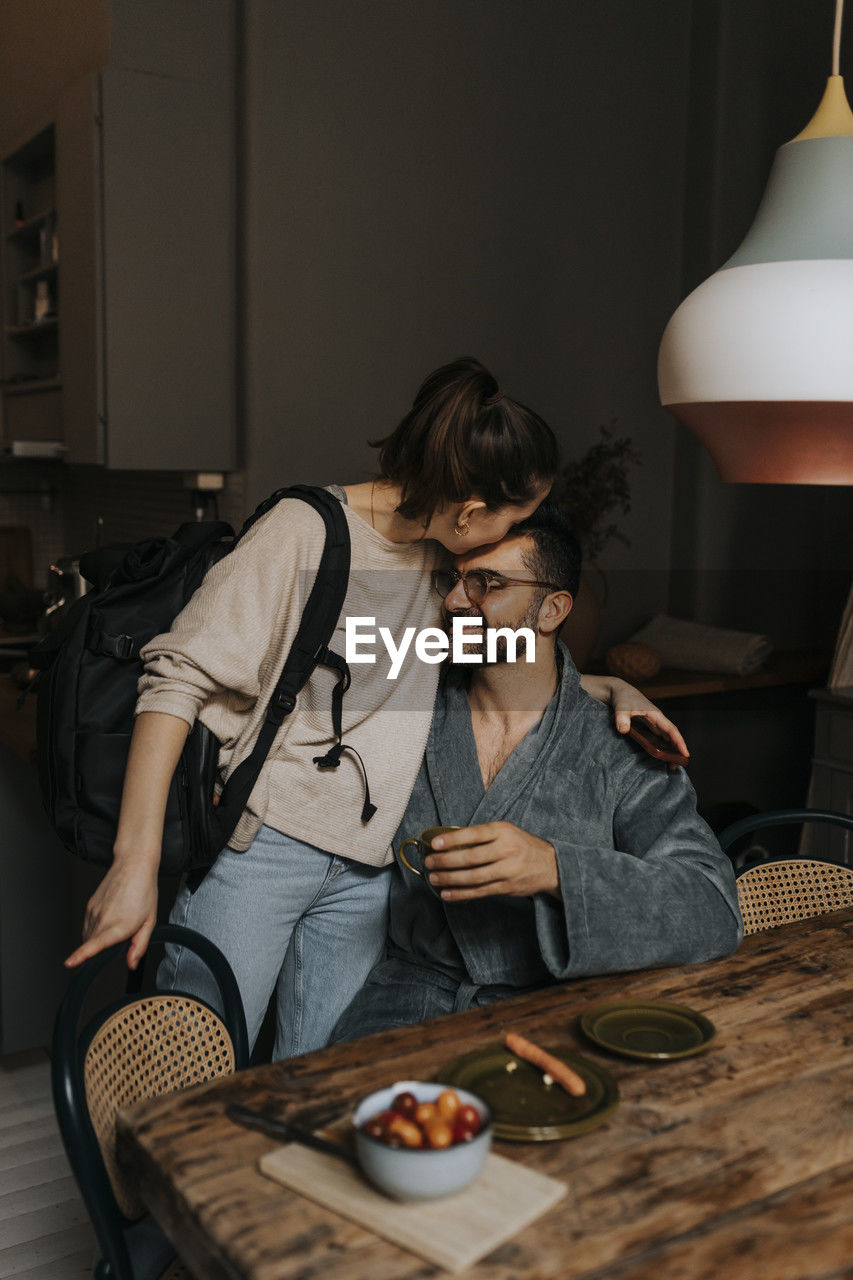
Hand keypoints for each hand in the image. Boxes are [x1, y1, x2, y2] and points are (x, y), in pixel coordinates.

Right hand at [65, 857, 158, 969]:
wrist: (133, 866)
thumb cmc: (144, 891)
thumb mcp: (149, 921)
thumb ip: (139, 945)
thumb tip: (131, 963)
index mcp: (119, 925)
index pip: (95, 944)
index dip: (80, 955)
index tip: (69, 963)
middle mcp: (103, 919)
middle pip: (91, 946)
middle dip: (99, 953)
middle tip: (117, 942)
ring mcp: (93, 911)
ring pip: (88, 936)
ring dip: (97, 940)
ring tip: (117, 925)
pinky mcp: (89, 906)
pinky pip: (87, 925)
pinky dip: (94, 930)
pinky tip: (108, 921)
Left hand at [425, 822, 558, 900]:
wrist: (551, 866)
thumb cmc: (522, 845)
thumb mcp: (506, 832)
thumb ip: (483, 836)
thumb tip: (449, 841)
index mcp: (503, 831)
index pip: (474, 834)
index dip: (452, 839)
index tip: (435, 843)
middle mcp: (506, 850)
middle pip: (471, 857)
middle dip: (446, 861)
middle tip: (429, 862)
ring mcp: (507, 871)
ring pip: (473, 877)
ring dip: (450, 879)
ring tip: (434, 878)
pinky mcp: (506, 887)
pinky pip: (479, 892)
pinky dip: (461, 894)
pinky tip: (447, 894)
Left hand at [582, 674, 688, 756]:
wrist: (619, 692)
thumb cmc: (622, 698)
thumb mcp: (621, 708)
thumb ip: (622, 718)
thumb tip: (623, 730)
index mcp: (656, 715)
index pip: (671, 730)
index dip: (679, 742)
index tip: (685, 754)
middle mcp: (657, 720)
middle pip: (671, 737)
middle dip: (677, 750)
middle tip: (678, 765)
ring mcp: (653, 723)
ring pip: (666, 738)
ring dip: (670, 750)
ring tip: (671, 765)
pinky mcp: (648, 726)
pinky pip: (658, 738)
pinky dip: (662, 747)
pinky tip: (661, 756)